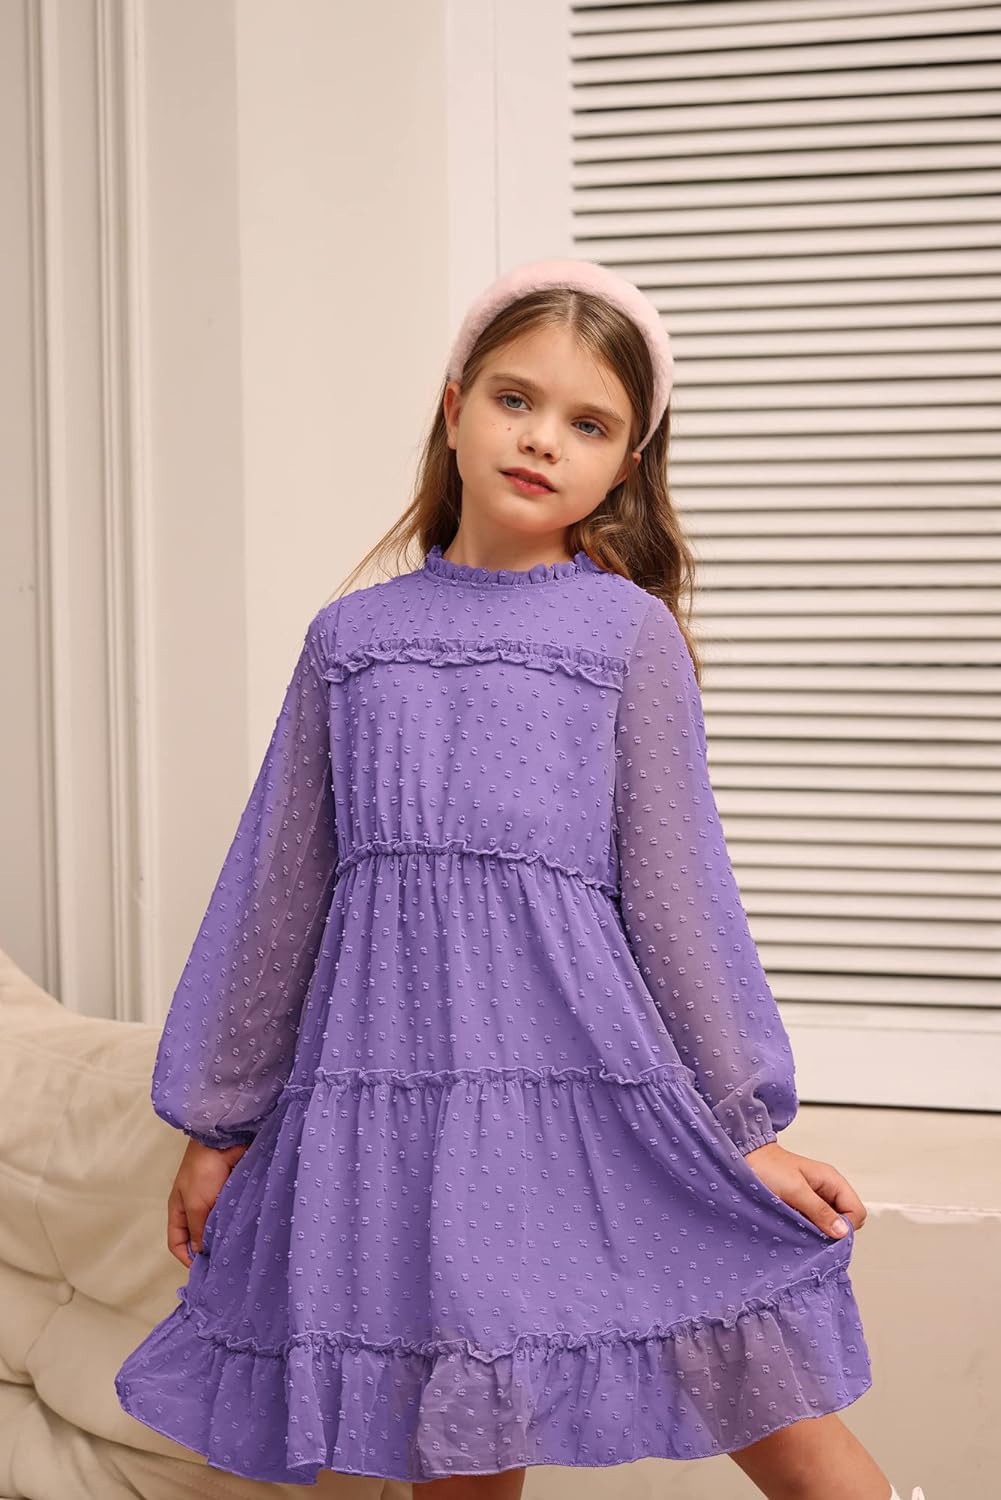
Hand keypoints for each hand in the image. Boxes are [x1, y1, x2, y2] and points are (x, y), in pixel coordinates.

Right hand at [166, 1138, 250, 1267]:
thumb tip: (201, 1253)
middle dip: (208, 1250)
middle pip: (198, 1237)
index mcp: (178, 1210)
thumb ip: (198, 1230)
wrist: (224, 1141)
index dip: (186, 1258)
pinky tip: (245, 1233)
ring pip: (216, 1227)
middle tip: (224, 1265)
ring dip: (224, 1237)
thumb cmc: (203, 1172)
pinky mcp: (230, 1194)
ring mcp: (213, 1200)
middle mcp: (195, 1208)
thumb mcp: (196, 1205)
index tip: (203, 1271)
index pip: (177, 1243)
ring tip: (237, 1252)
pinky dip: (235, 1224)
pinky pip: (231, 1215)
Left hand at [741, 1141, 866, 1240]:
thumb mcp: (795, 1190)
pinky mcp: (800, 1206)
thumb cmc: (766, 1167)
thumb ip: (820, 1211)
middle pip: (845, 1220)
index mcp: (832, 1181)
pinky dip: (807, 1230)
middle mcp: (826, 1190)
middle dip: (832, 1231)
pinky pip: (813, 1223)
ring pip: (828, 1224)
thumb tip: (842, 1231)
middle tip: (811, 1234)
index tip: (826, 1234)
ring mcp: (814, 1199)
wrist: (742, 1158)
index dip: (845, 1226)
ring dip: (817, 1232)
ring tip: (799, 1231)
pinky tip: (793, 1230)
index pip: (856, 1211)